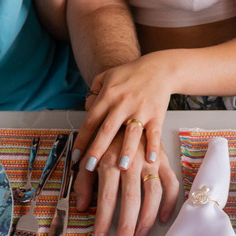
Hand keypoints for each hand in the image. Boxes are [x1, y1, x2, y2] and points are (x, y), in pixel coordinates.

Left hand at [72, 132, 178, 235]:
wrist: (127, 108)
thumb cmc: (105, 139)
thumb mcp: (88, 157)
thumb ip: (83, 182)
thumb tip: (81, 207)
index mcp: (109, 161)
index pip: (107, 197)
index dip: (104, 220)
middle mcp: (131, 161)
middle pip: (130, 199)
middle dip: (126, 225)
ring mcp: (150, 160)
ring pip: (153, 193)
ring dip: (147, 217)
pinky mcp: (163, 159)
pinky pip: (171, 183)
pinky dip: (170, 202)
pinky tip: (162, 218)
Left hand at [73, 52, 171, 175]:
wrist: (160, 68)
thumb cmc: (131, 74)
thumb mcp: (107, 76)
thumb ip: (94, 91)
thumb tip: (86, 108)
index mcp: (108, 95)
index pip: (91, 120)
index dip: (82, 139)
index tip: (75, 156)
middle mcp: (123, 104)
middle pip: (107, 129)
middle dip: (97, 149)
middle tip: (89, 166)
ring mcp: (141, 110)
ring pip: (132, 133)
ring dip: (126, 151)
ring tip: (120, 167)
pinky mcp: (157, 115)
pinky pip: (154, 133)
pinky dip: (153, 146)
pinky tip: (150, 160)